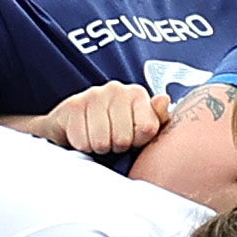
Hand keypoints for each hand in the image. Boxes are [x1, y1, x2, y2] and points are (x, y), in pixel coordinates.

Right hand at [51, 81, 169, 156]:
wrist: (73, 124)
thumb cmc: (113, 128)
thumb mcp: (141, 127)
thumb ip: (158, 118)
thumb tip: (164, 99)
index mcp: (137, 94)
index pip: (147, 129)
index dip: (137, 142)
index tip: (131, 138)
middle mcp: (116, 89)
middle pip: (123, 139)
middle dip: (116, 146)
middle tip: (111, 139)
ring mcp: (93, 95)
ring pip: (101, 142)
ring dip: (98, 148)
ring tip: (97, 138)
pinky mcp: (73, 105)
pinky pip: (82, 141)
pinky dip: (81, 146)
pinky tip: (83, 135)